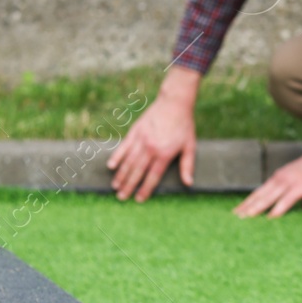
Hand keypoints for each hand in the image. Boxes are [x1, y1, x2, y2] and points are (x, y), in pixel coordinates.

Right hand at [107, 66, 199, 201]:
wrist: (174, 103)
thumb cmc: (184, 126)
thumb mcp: (190, 146)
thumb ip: (187, 165)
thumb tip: (189, 183)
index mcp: (164, 154)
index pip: (152, 176)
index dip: (145, 189)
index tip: (139, 199)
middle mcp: (150, 148)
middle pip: (137, 171)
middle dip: (129, 186)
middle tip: (121, 197)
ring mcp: (141, 139)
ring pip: (128, 161)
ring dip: (121, 175)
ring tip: (115, 186)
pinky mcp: (135, 131)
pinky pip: (124, 147)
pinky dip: (117, 157)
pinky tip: (111, 166)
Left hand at [235, 138, 301, 218]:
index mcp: (278, 177)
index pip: (259, 191)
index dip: (249, 201)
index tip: (239, 209)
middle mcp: (279, 180)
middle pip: (258, 196)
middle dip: (246, 207)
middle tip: (235, 216)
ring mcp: (287, 184)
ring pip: (267, 199)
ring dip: (255, 209)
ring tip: (245, 218)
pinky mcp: (298, 188)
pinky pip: (284, 202)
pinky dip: (276, 210)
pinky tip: (269, 218)